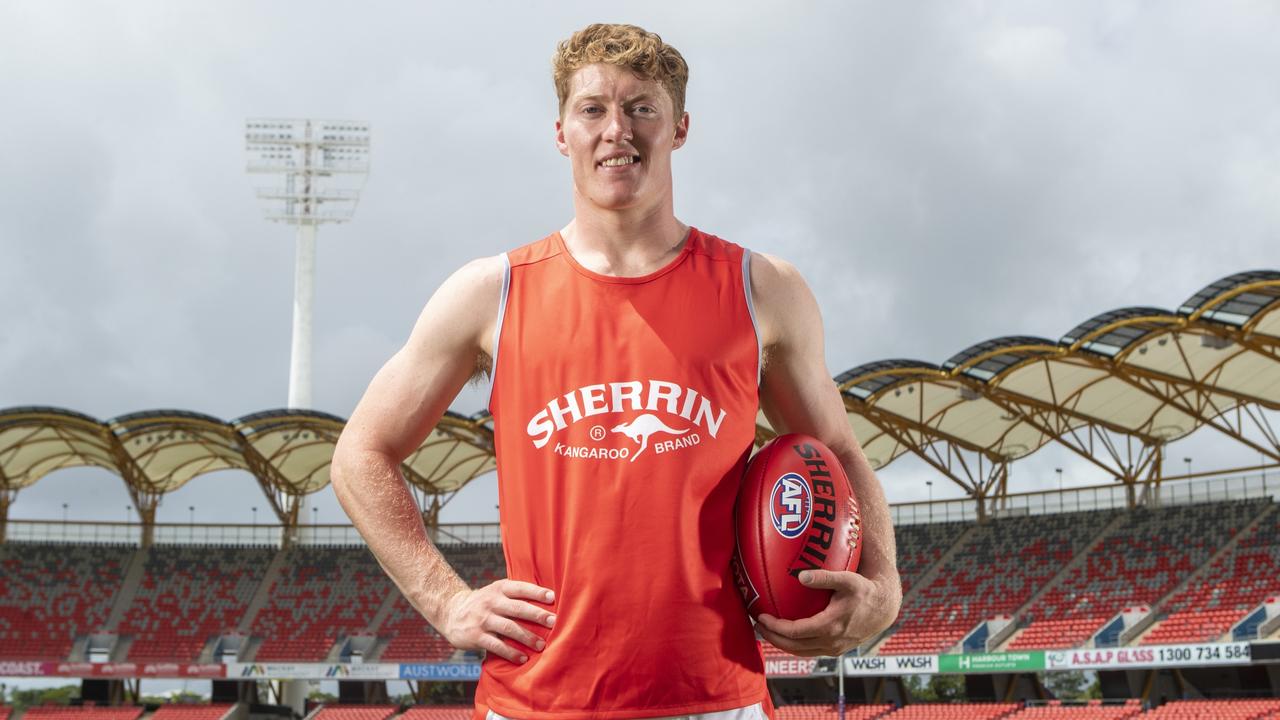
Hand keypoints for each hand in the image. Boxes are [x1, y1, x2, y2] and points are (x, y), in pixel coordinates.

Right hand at [437, 579, 556, 663]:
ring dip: (527, 637)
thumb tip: (548, 600)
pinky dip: (511, 653)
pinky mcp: (476, 636)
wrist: (451, 612)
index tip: (552, 597)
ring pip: (509, 628)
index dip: (536, 592)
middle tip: (553, 622)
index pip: (520, 588)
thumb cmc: (484, 603)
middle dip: (537, 615)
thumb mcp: (496, 592)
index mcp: (499, 589)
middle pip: (517, 608)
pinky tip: (522, 658)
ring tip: (541, 645)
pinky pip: (496, 645)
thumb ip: (515, 595)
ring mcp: (483, 619)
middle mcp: (491, 602)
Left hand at [754, 569, 900, 656]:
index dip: (775, 626)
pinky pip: (809, 651)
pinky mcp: (836, 649)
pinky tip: (786, 634)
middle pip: (793, 646)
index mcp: (830, 626)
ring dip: (781, 643)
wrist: (884, 608)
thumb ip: (824, 577)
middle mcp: (831, 642)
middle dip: (772, 637)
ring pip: (800, 651)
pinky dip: (794, 645)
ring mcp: (834, 648)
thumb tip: (800, 576)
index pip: (794, 632)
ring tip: (767, 631)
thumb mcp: (847, 579)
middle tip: (757, 624)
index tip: (761, 616)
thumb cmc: (865, 590)